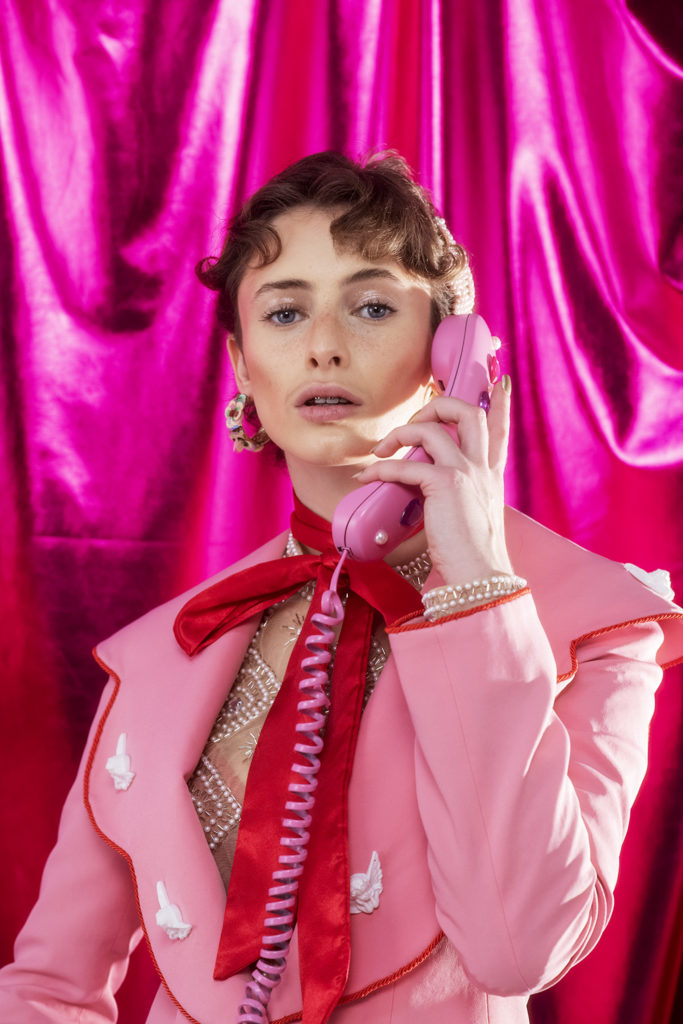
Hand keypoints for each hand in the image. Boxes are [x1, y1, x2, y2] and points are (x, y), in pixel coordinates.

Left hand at [353, 378, 512, 585]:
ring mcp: (466, 473)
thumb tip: (428, 491)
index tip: (496, 382)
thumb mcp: (473, 519)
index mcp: (491, 476)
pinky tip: (367, 476)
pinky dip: (381, 468)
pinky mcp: (445, 485)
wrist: (480, 577)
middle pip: (468, 411)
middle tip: (414, 423)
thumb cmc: (472, 557)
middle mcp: (482, 469)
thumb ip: (459, 498)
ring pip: (432, 428)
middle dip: (437, 406)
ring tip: (382, 450)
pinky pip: (405, 465)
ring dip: (400, 433)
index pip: (498, 430)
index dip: (498, 404)